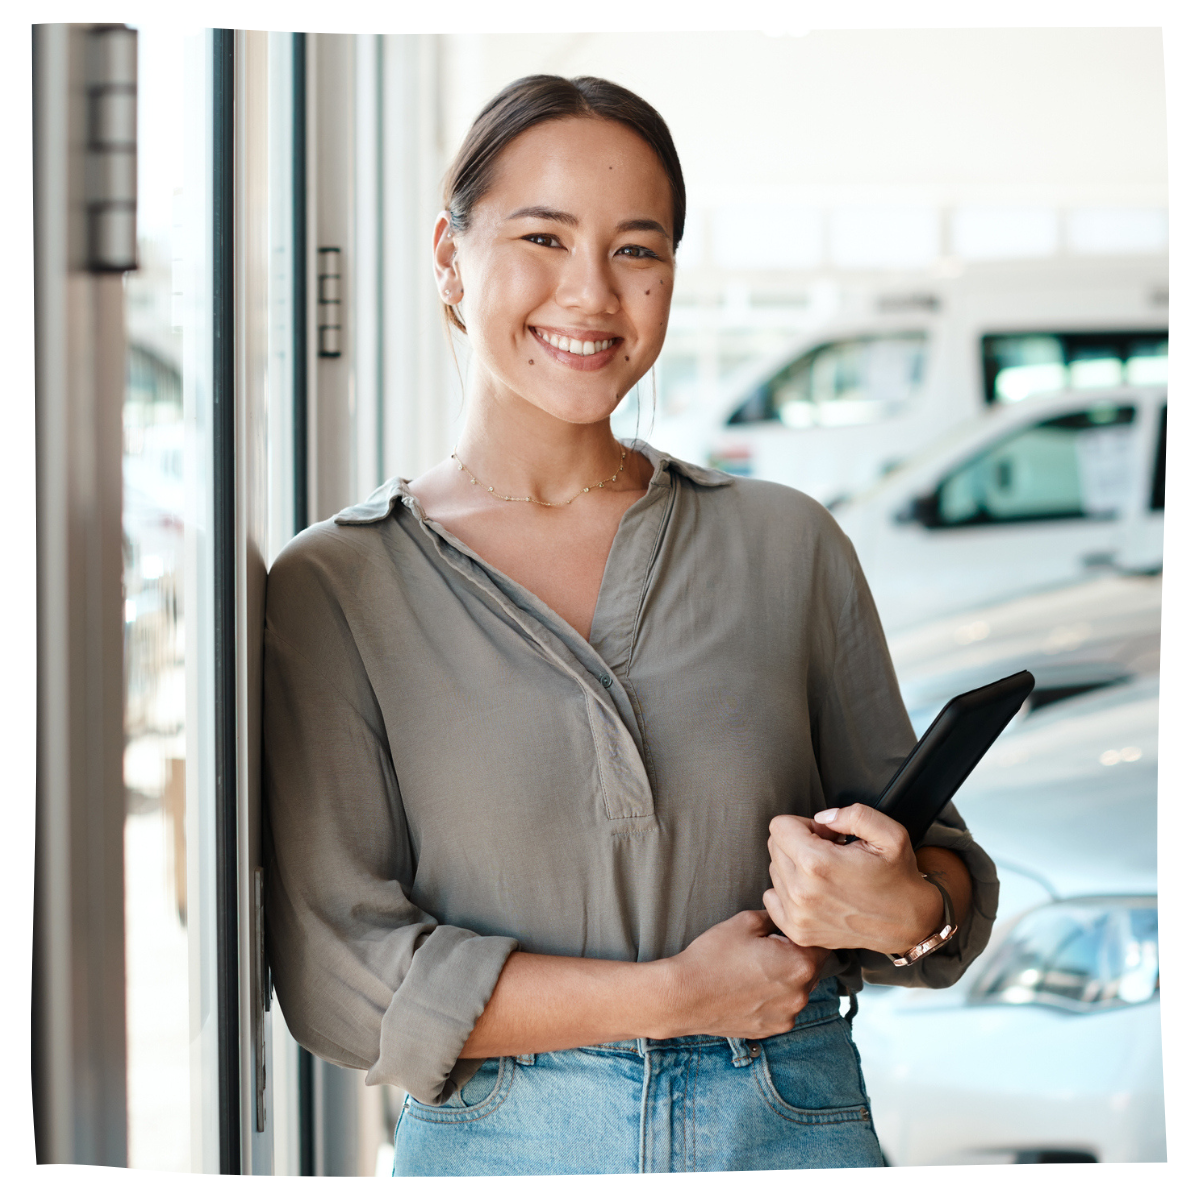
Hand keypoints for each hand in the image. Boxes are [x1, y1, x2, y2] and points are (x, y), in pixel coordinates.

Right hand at [663, 909, 830, 1039]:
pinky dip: (774, 998)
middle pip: (812, 968)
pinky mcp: (772, 1030)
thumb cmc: (713, 956)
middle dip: (796, 956)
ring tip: (755, 969)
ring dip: (786, 978)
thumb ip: (776, 916)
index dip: (803, 933)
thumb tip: (787, 914)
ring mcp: (787, 1017)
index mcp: (799, 964)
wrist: (684, 996)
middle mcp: (800, 995)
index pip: (820, 943)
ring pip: (798, 990)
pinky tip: (750, 987)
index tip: (787, 929)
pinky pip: (784, 1008)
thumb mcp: (745, 922)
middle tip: (768, 947)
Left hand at [762, 805, 942, 956]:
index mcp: (817, 863)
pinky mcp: (798, 932)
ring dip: (795, 867)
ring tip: (828, 874)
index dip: (805, 824)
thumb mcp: (890, 833)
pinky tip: (815, 892)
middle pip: (775, 847)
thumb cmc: (899, 878)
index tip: (827, 836)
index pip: (779, 826)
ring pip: (775, 871)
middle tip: (830, 853)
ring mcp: (798, 916)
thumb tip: (822, 818)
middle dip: (799, 843)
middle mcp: (801, 892)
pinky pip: (771, 898)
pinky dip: (787, 891)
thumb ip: (853, 814)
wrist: (909, 924)